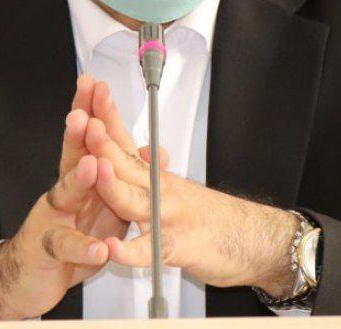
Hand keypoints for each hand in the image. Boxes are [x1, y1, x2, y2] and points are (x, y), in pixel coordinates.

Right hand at [0, 75, 167, 318]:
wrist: (33, 277)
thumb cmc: (70, 236)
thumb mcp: (104, 205)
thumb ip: (125, 176)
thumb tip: (154, 150)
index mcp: (79, 178)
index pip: (86, 138)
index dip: (91, 111)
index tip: (95, 84)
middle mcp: (63, 191)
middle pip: (69, 156)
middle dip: (77, 133)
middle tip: (83, 113)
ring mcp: (52, 218)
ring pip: (63, 195)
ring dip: (78, 180)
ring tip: (91, 166)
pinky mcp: (49, 249)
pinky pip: (67, 246)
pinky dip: (84, 246)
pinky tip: (99, 246)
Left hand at [84, 117, 297, 296]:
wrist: (254, 239)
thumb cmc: (211, 216)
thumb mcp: (175, 188)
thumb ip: (151, 171)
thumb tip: (135, 149)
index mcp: (155, 175)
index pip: (126, 139)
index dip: (107, 115)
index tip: (92, 89)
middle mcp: (160, 190)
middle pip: (126, 162)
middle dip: (104, 142)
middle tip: (85, 121)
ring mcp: (168, 217)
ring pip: (135, 200)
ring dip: (114, 186)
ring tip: (98, 172)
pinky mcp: (176, 247)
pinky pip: (149, 250)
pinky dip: (130, 251)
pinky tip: (113, 248)